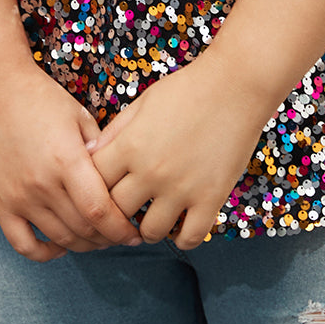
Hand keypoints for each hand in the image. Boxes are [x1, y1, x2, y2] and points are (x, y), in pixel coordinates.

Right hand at [0, 64, 142, 261]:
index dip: (121, 229)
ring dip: (84, 245)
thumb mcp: (81, 116)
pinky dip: (45, 252)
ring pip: (59, 239)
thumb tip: (122, 181)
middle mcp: (41, 183)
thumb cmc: (42, 99)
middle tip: (122, 235)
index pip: (99, 211)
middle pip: (83, 229)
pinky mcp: (0, 203)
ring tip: (99, 238)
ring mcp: (18, 197)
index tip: (135, 233)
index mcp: (66, 159)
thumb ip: (102, 150)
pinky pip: (23, 244)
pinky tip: (61, 246)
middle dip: (109, 238)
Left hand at [87, 56, 270, 249]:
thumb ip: (115, 132)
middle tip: (124, 212)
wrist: (235, 85)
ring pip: (149, 232)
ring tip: (152, 217)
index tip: (102, 190)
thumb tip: (89, 155)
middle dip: (115, 213)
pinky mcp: (211, 198)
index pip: (93, 183)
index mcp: (130, 145)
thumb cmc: (186, 89)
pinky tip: (182, 225)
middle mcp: (151, 171)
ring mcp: (182, 188)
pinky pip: (189, 238)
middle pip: (116, 212)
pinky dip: (182, 238)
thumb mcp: (142, 103)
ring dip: (147, 228)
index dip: (92, 189)